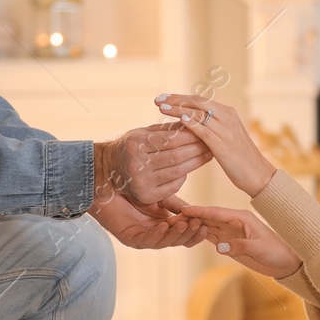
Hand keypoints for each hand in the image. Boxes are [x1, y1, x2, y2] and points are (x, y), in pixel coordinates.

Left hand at [90, 192, 206, 249]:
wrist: (107, 184)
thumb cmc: (131, 188)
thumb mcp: (160, 197)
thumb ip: (176, 204)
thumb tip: (197, 211)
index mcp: (165, 225)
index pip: (185, 233)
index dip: (196, 231)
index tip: (207, 224)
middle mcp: (155, 234)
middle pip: (178, 240)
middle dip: (190, 233)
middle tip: (200, 226)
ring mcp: (143, 238)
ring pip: (165, 242)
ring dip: (177, 234)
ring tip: (185, 224)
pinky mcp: (131, 239)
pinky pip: (148, 240)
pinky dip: (158, 235)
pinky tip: (165, 226)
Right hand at [96, 123, 211, 206]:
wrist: (109, 168)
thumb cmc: (131, 146)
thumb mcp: (143, 133)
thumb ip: (166, 130)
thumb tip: (192, 123)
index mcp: (136, 144)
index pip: (171, 139)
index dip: (190, 136)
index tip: (203, 131)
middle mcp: (137, 164)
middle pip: (176, 156)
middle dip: (197, 149)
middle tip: (211, 143)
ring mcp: (141, 182)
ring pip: (177, 172)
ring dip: (196, 163)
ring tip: (207, 154)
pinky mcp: (145, 195)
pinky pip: (172, 186)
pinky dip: (183, 177)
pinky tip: (190, 168)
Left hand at [153, 95, 276, 197]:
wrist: (258, 174)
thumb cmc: (239, 159)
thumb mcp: (225, 138)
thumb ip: (210, 128)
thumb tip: (189, 123)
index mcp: (227, 113)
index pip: (200, 99)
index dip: (180, 97)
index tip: (164, 97)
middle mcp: (227, 117)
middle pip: (197, 102)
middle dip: (176, 99)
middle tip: (158, 99)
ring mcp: (226, 129)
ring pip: (199, 113)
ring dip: (178, 109)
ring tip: (162, 108)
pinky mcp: (224, 144)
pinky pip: (205, 130)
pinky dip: (191, 124)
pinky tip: (179, 121)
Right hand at [180, 204, 301, 279]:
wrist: (285, 264)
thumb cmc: (276, 252)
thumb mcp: (259, 248)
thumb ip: (239, 246)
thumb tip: (219, 246)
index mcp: (241, 217)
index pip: (216, 213)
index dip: (199, 211)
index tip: (184, 209)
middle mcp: (233, 223)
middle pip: (208, 217)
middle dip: (191, 216)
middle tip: (172, 215)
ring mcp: (230, 233)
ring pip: (207, 227)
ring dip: (193, 225)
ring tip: (175, 223)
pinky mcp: (229, 244)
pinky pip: (211, 237)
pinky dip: (199, 235)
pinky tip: (188, 233)